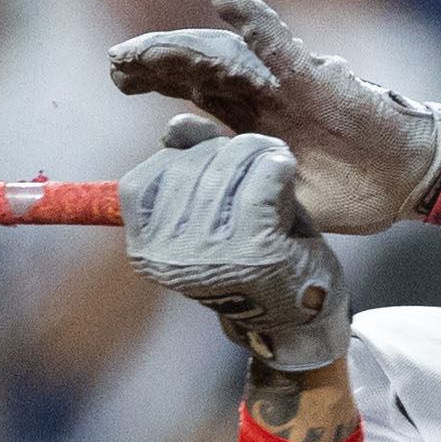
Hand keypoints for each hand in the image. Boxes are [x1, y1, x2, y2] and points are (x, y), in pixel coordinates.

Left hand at [109, 0, 440, 236]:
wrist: (407, 182)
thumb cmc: (351, 189)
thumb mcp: (281, 200)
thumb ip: (237, 180)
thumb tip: (177, 149)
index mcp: (249, 122)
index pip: (191, 92)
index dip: (153, 80)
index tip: (117, 77)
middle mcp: (262, 94)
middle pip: (198, 68)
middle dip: (155, 62)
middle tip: (117, 62)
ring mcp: (286, 84)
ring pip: (227, 56)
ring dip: (186, 48)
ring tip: (147, 47)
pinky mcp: (316, 79)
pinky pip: (280, 46)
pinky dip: (253, 20)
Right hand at [122, 115, 343, 373]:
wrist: (297, 314)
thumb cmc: (251, 252)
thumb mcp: (210, 209)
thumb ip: (187, 163)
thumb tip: (175, 126)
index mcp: (147, 251)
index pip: (142, 180)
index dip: (179, 159)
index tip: (213, 163)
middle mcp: (171, 258)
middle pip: (187, 166)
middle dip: (226, 151)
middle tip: (256, 158)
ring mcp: (212, 257)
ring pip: (227, 168)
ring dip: (257, 154)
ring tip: (274, 164)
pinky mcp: (255, 252)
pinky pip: (261, 181)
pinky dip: (276, 166)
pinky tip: (285, 171)